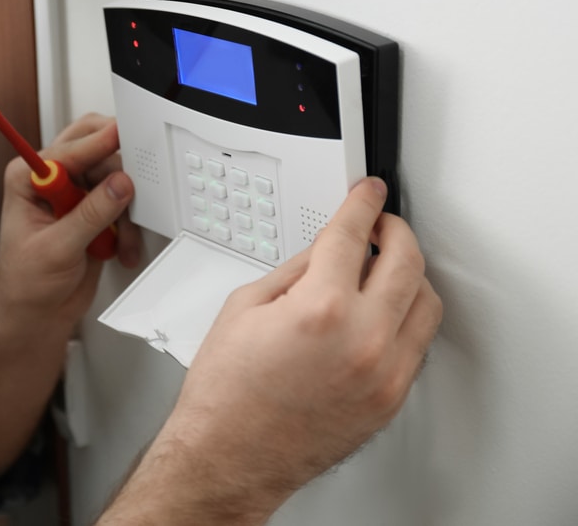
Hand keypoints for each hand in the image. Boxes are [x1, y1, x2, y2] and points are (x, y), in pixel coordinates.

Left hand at [0, 113, 141, 329]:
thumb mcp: (57, 249)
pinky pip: (122, 203)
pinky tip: (120, 247)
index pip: (66, 151)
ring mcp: (75, 195)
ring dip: (124, 209)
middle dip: (116, 170)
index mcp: (28, 179)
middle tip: (133, 180)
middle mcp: (52, 181)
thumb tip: (118, 185)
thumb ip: (90, 215)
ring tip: (120, 241)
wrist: (37, 315)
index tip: (119, 136)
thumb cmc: (26, 284)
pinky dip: (127, 224)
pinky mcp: (95, 212)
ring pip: (113, 177)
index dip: (96, 144)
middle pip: (92, 151)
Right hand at [99, 178, 441, 523]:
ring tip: (386, 266)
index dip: (362, 205)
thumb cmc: (226, 394)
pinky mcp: (390, 400)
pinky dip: (407, 316)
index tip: (367, 195)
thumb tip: (326, 253)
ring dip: (410, 273)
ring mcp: (384, 374)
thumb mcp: (245, 307)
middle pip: (406, 260)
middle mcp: (362, 340)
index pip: (353, 235)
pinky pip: (418, 344)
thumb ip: (295, 271)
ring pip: (425, 301)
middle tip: (380, 223)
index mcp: (320, 308)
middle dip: (395, 230)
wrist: (230, 455)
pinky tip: (386, 310)